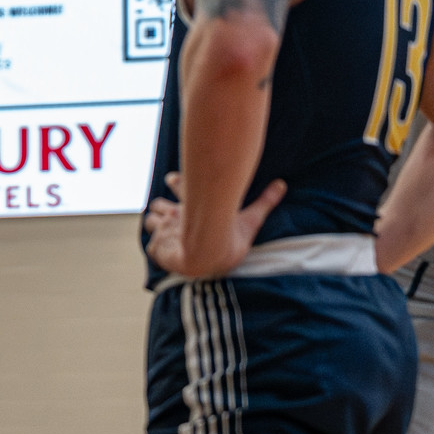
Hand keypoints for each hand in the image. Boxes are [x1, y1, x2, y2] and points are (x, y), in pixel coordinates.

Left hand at [144, 172, 285, 277]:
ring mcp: (164, 230)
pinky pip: (151, 245)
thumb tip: (282, 184)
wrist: (209, 255)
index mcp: (193, 206)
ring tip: (162, 228)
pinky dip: (156, 246)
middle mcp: (176, 215)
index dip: (176, 182)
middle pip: (160, 204)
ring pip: (151, 220)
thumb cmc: (229, 237)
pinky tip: (163, 249)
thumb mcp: (249, 218)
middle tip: (167, 210)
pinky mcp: (157, 246)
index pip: (180, 185)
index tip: (172, 178)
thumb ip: (264, 202)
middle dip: (162, 207)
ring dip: (155, 223)